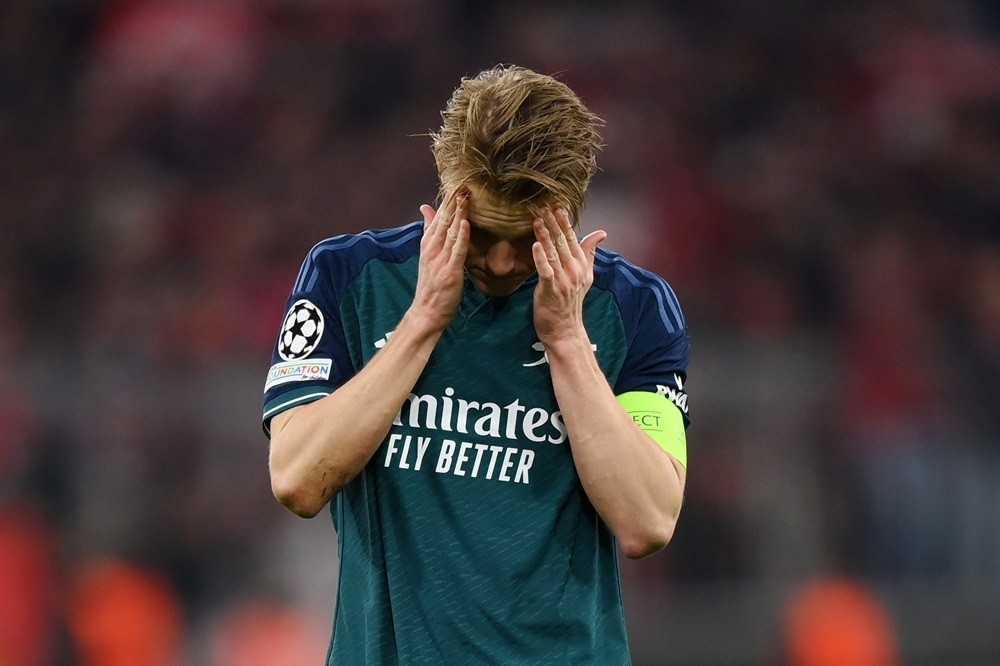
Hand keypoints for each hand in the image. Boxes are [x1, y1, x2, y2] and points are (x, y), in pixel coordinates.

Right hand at [411, 190, 469, 330]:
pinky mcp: (450, 271)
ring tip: (465, 195)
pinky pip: (457, 250)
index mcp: (427, 243)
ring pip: (450, 231)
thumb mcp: (427, 254)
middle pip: (443, 220)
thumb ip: (429, 230)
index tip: (456, 181)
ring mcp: (440, 259)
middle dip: (453, 201)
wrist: (426, 312)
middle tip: (463, 181)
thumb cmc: (431, 284)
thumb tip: (425, 207)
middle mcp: (432, 248)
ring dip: (458, 213)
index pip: (438, 215)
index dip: (447, 198)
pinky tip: (465, 222)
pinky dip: (461, 235)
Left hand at [531, 206, 605, 342]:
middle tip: (544, 205)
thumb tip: (601, 233)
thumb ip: (589, 253)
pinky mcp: (551, 290)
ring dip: (545, 235)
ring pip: (553, 252)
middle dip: (553, 223)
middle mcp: (574, 270)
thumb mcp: (584, 275)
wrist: (566, 329)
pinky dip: (541, 258)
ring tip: (537, 219)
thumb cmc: (570, 301)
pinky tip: (535, 245)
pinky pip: (546, 271)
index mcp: (581, 265)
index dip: (565, 222)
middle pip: (563, 242)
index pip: (574, 239)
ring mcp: (563, 280)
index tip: (558, 205)